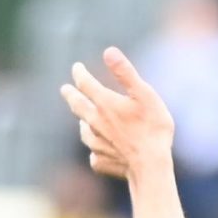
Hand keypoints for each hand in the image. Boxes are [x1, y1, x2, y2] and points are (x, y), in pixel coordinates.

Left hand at [60, 47, 173, 181]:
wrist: (150, 166)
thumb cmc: (152, 129)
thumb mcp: (145, 95)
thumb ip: (126, 73)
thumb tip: (108, 51)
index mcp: (104, 103)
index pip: (84, 82)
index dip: (79, 73)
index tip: (77, 68)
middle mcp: (94, 122)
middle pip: (77, 105)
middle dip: (71, 95)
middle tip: (65, 90)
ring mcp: (96, 144)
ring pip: (84, 130)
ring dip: (83, 123)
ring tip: (83, 121)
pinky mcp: (101, 162)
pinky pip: (94, 155)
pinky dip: (96, 151)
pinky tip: (99, 152)